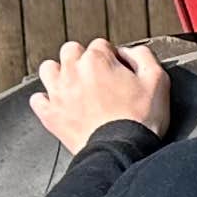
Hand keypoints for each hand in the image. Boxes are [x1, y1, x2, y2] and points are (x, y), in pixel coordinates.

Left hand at [32, 38, 170, 149]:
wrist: (121, 151)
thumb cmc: (140, 119)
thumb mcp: (158, 80)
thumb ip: (143, 56)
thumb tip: (128, 52)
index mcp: (97, 60)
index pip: (101, 45)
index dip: (112, 57)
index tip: (119, 71)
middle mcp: (72, 72)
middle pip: (71, 50)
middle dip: (83, 59)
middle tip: (98, 76)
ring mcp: (58, 93)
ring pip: (48, 69)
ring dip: (60, 73)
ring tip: (75, 85)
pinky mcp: (51, 114)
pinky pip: (38, 100)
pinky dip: (47, 100)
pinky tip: (60, 105)